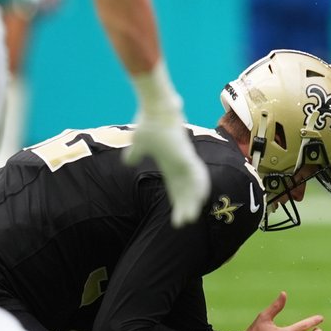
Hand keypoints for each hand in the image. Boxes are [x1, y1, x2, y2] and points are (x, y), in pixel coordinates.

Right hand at [125, 102, 209, 227]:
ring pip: (192, 185)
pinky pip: (196, 173)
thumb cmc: (149, 123)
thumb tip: (128, 162)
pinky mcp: (186, 155)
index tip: (176, 215)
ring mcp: (185, 159)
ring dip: (192, 201)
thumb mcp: (138, 144)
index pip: (175, 187)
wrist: (156, 108)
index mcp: (170, 163)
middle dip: (185, 206)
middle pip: (185, 189)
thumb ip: (135, 155)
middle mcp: (180, 163)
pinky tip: (202, 197)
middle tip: (185, 222)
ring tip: (190, 218)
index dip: (176, 201)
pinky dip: (199, 186)